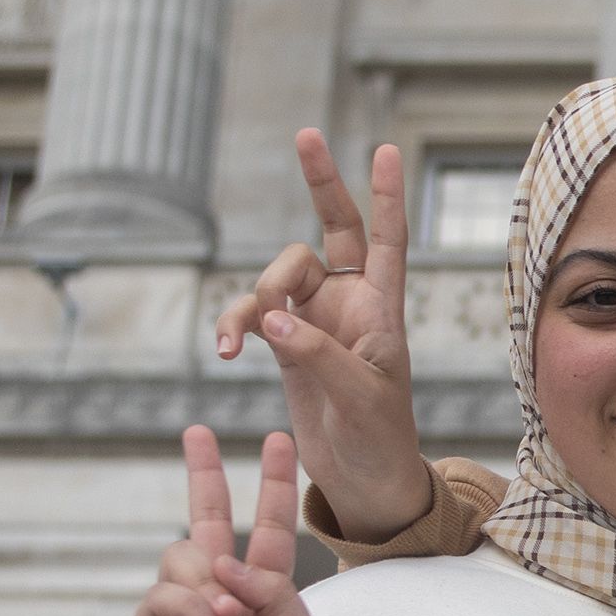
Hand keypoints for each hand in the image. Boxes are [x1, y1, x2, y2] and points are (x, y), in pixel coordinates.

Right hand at [127, 427, 324, 615]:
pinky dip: (192, 608)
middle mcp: (220, 594)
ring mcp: (182, 613)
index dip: (273, 485)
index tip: (277, 441)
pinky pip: (164, 596)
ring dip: (212, 583)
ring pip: (184, 557)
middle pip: (206, 521)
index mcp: (264, 593)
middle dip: (204, 474)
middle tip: (197, 432)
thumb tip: (223, 560)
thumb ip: (272, 590)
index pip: (267, 527)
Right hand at [211, 132, 432, 542]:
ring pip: (278, 276)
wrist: (363, 481)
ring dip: (255, 297)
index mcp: (383, 311)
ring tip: (242, 338)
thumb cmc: (379, 439)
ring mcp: (316, 320)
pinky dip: (235, 325)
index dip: (386, 197)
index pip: (389, 242)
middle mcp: (351, 305)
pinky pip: (252, 315)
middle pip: (334, 230)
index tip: (386, 149)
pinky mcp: (286, 344)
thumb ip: (316, 353)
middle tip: (307, 135)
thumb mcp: (357, 398)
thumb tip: (271, 317)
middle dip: (322, 183)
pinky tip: (227, 351)